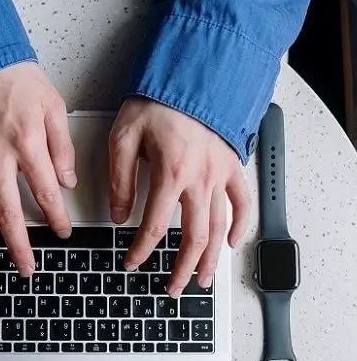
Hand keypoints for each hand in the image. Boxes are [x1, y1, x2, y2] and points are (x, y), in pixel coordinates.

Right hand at [0, 62, 76, 276]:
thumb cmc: (13, 78)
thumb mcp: (53, 106)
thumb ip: (62, 148)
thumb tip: (67, 181)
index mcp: (26, 147)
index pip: (46, 194)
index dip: (56, 218)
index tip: (62, 232)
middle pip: (8, 213)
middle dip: (18, 246)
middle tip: (26, 269)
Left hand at [109, 98, 250, 297]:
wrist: (193, 72)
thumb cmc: (158, 101)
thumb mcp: (124, 137)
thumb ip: (120, 180)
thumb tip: (118, 215)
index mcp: (170, 173)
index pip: (152, 227)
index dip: (140, 251)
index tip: (131, 264)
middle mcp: (199, 180)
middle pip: (193, 237)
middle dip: (182, 268)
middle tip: (172, 288)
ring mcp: (220, 175)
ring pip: (219, 227)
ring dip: (211, 258)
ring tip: (203, 281)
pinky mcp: (232, 166)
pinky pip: (242, 201)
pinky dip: (240, 225)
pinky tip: (231, 243)